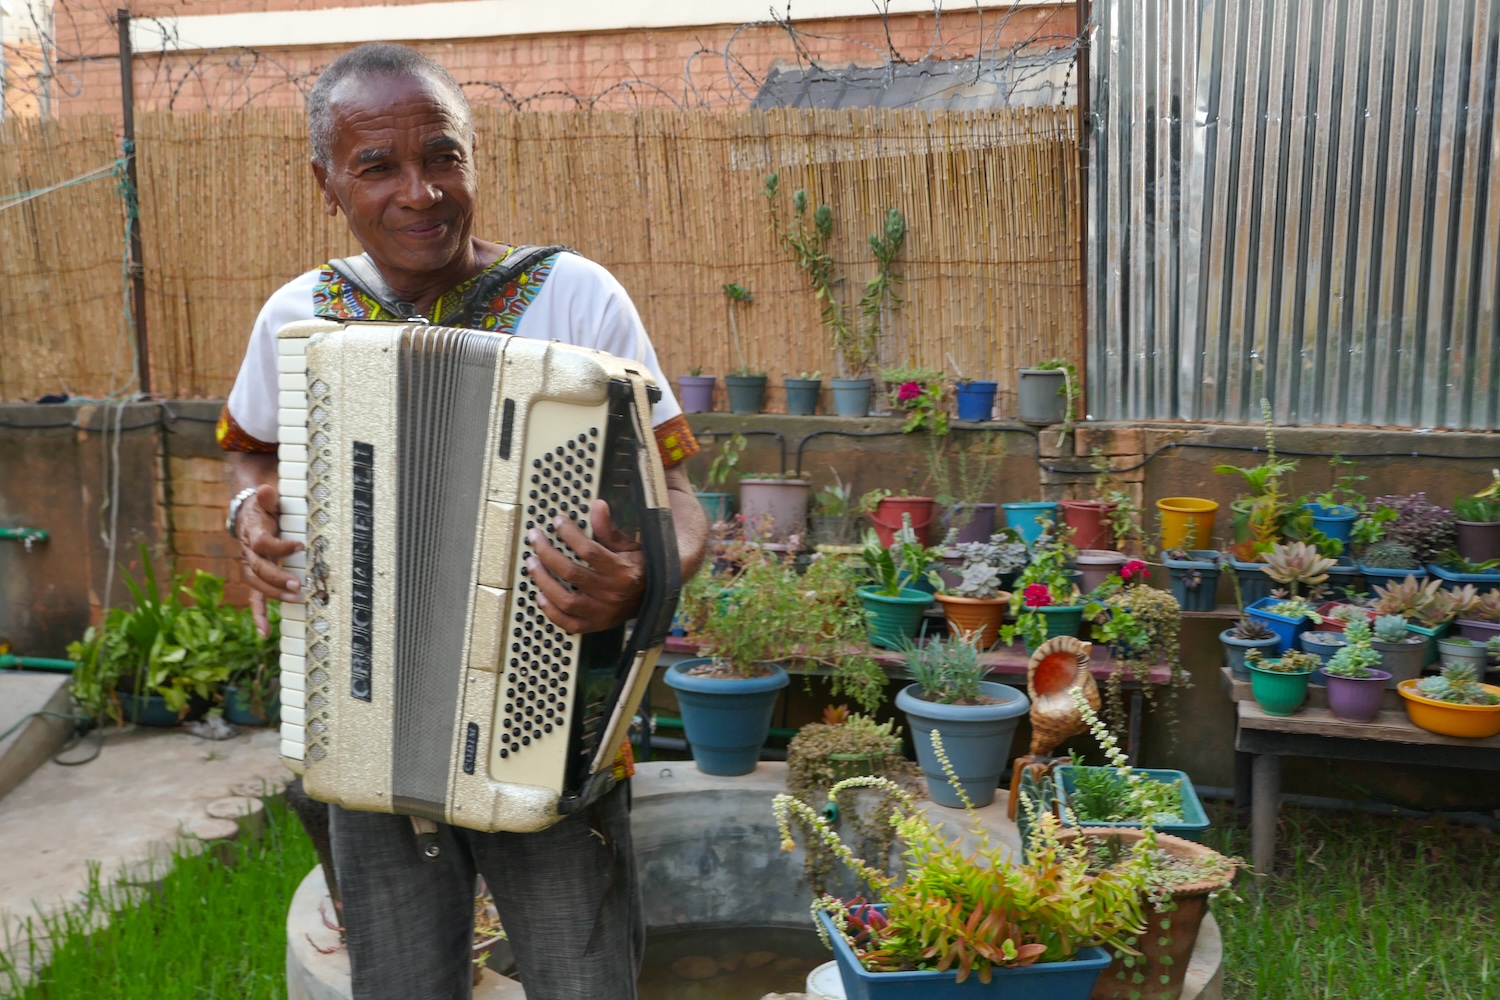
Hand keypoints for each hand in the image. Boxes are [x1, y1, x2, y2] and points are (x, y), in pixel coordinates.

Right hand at [237, 482, 303, 635]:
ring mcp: (250, 565)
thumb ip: (267, 497)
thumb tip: (264, 489)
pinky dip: (258, 615)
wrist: (247, 515)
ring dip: (273, 594)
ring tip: (294, 598)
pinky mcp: (255, 576)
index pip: (263, 543)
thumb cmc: (263, 509)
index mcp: (252, 532)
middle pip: (259, 568)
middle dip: (277, 578)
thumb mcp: (266, 500)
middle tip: (298, 584)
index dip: (280, 546)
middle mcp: (248, 551)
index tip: (300, 545)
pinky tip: (265, 632)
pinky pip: (253, 598)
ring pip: (256, 584)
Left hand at [525, 499, 643, 633]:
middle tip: (535, 539)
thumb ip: (609, 529)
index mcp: (623, 571)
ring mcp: (603, 612)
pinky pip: (569, 623)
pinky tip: (540, 596)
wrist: (651, 599)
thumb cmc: (638, 569)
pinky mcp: (596, 625)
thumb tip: (598, 506)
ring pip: (566, 600)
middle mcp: (612, 593)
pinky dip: (551, 612)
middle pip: (572, 573)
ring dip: (544, 581)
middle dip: (548, 554)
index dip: (570, 534)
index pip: (590, 551)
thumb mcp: (628, 546)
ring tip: (532, 564)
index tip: (557, 522)